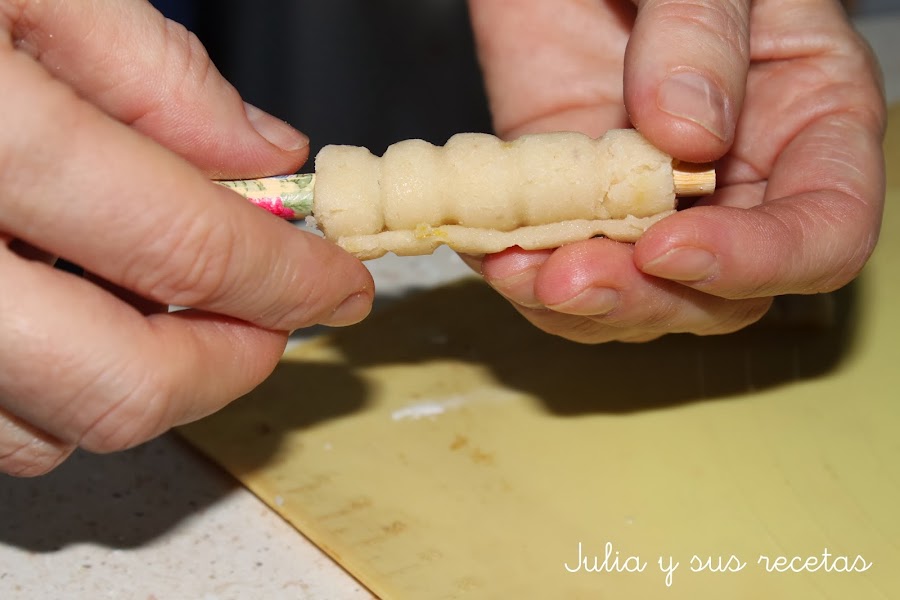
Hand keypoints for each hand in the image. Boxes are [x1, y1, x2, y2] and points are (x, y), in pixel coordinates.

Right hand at [0, 1, 372, 475]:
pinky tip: (68, 304)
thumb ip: (148, 67)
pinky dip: (52, 384)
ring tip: (172, 301)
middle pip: (121, 384)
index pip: (183, 246)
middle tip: (279, 316)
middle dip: (232, 362)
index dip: (289, 278)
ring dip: (141, 379)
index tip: (339, 286)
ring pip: (45, 428)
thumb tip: (260, 155)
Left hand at [466, 0, 884, 342]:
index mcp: (809, 124)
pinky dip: (525, 274)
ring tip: (518, 272)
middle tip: (570, 276)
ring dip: (576, 304)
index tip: (670, 246)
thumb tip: (689, 136)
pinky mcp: (571, 199)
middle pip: (719, 294)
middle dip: (643, 297)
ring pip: (636, 297)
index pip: (822, 232)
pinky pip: (559, 264)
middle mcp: (735, 181)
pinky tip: (494, 253)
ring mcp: (647, 200)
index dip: (757, 260)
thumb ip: (705, 32)